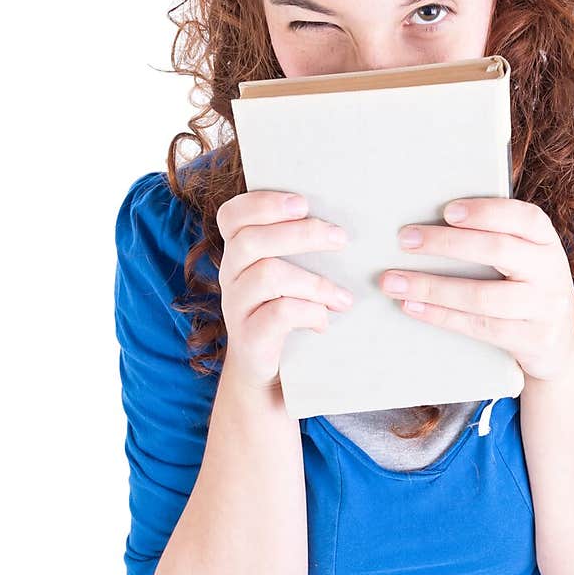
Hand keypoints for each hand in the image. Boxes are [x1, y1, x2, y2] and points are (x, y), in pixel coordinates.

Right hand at [216, 191, 353, 390]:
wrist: (267, 371)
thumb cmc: (286, 310)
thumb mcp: (288, 274)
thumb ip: (299, 247)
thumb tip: (343, 224)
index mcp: (238, 251)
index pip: (232, 215)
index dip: (263, 203)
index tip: (302, 203)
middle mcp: (230, 274)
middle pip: (252, 240)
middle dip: (302, 234)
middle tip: (340, 238)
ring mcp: (235, 306)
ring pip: (268, 275)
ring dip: (315, 283)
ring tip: (343, 298)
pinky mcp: (248, 337)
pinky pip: (278, 314)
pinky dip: (309, 313)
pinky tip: (325, 321)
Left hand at [378, 197, 573, 383]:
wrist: (561, 344)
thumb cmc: (528, 288)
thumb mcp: (526, 259)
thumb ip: (496, 238)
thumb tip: (431, 223)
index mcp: (547, 242)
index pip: (524, 218)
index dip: (486, 211)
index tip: (447, 211)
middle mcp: (550, 271)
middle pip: (498, 251)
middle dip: (445, 243)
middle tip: (406, 240)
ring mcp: (543, 308)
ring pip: (482, 296)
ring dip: (432, 287)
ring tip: (394, 282)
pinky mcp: (530, 339)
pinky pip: (478, 327)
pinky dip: (441, 316)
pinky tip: (413, 306)